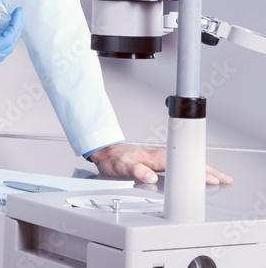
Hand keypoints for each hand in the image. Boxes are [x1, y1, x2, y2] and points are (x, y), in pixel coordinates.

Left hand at [89, 143, 232, 184]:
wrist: (104, 151)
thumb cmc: (114, 159)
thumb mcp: (122, 166)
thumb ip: (136, 171)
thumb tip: (150, 177)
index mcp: (156, 157)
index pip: (184, 165)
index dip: (199, 173)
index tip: (213, 179)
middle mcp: (161, 155)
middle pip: (190, 162)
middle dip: (209, 170)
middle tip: (225, 178)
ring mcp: (160, 156)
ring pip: (187, 162)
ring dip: (203, 168)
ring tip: (218, 176)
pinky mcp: (157, 159)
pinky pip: (180, 162)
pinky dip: (192, 167)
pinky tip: (196, 172)